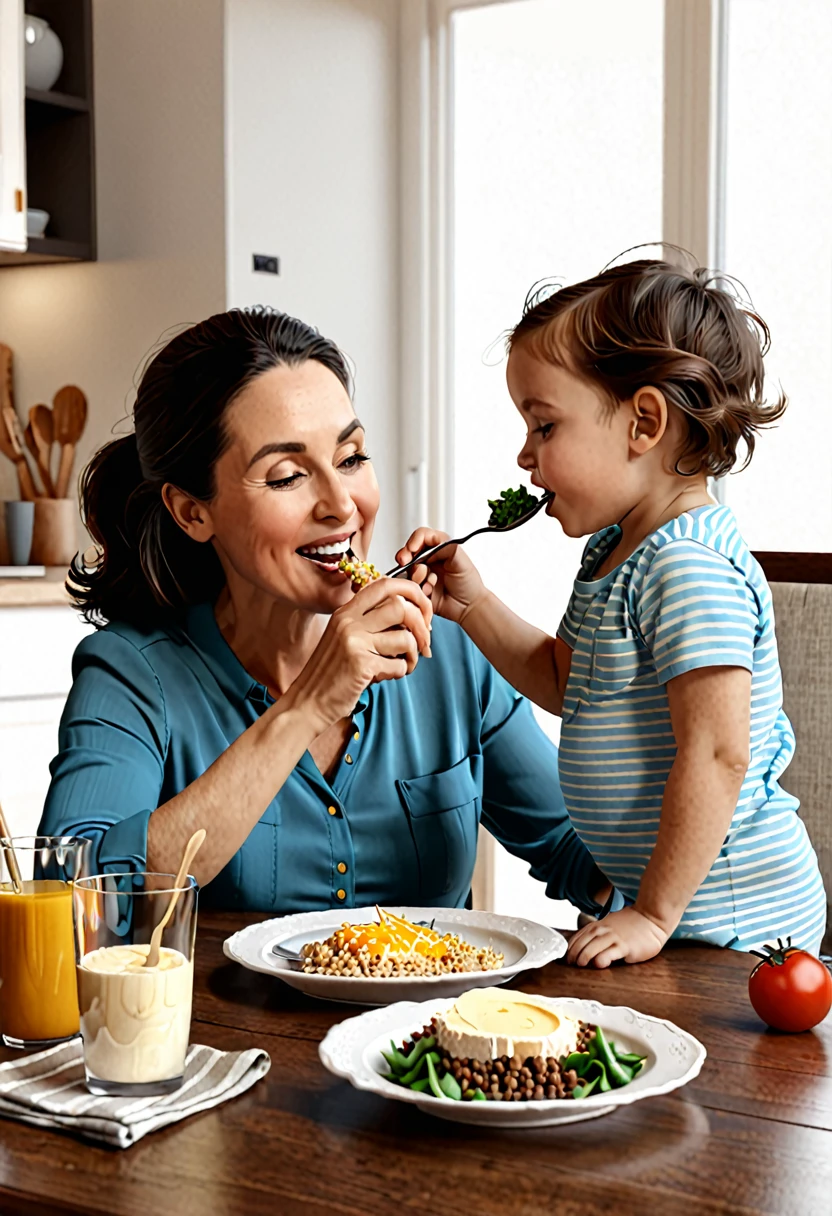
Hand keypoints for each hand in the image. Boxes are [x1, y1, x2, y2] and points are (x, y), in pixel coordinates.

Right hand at [290, 577, 432, 729]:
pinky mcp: (361, 665)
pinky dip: (400, 672)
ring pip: (405, 637)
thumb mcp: (344, 638)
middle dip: (421, 625)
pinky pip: (399, 665)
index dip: (411, 592)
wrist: (308, 702)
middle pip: (401, 607)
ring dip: (413, 654)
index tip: (422, 610)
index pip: (385, 584)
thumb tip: (411, 615)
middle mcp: (349, 622)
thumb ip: (370, 622)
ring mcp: (354, 642)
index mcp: (346, 612)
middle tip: (424, 641)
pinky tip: (386, 676)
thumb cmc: (330, 673)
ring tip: (405, 664)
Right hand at [395, 527, 486, 625]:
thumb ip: (447, 547)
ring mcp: (420, 574)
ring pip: (406, 570)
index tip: (412, 549)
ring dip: (416, 577)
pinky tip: (429, 592)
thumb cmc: (468, 583)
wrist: (468, 606)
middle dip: (406, 558)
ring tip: (431, 583)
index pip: (421, 537)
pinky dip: (417, 589)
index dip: (414, 541)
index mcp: (438, 548)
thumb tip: (431, 543)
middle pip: (408, 552)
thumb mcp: (461, 560)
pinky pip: (408, 586)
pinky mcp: (417, 589)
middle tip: (405, 563)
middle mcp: (427, 559)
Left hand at [565, 907, 668, 967]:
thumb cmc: (632, 924)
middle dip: (573, 954)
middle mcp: (604, 930)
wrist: (651, 919)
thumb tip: (585, 945)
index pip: (578, 937)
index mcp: (598, 926)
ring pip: (592, 948)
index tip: (566, 958)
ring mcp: (614, 938)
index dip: (570, 948)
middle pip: (582, 943)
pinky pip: (610, 953)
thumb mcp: (610, 925)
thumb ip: (599, 934)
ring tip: (580, 964)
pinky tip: (598, 964)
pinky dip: (602, 959)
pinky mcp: (625, 946)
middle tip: (571, 964)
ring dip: (584, 956)